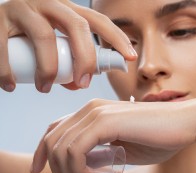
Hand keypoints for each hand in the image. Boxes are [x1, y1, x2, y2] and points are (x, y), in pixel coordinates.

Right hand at [0, 0, 136, 91]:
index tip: (130, 57)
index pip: (97, 21)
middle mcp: (48, 4)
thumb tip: (79, 85)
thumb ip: (68, 62)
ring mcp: (23, 8)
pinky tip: (9, 86)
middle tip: (82, 84)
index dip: (117, 38)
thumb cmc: (28, 36)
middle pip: (77, 26)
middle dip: (85, 59)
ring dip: (48, 70)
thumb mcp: (54, 45)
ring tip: (44, 88)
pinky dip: (7, 72)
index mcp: (65, 10)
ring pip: (45, 37)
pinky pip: (4, 48)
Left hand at [31, 99, 195, 172]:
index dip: (41, 150)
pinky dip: (78, 171)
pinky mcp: (106, 122)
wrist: (184, 123)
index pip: (54, 129)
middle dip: (56, 169)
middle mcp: (90, 108)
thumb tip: (81, 166)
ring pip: (60, 147)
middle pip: (52, 140)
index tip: (38, 170)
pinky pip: (75, 150)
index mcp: (92, 112)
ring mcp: (96, 113)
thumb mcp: (121, 150)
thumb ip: (99, 154)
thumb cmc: (158, 137)